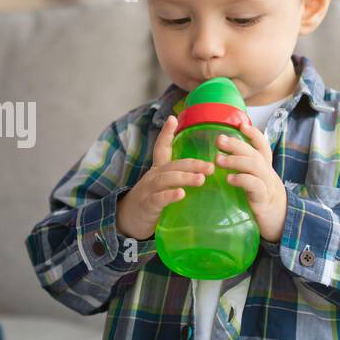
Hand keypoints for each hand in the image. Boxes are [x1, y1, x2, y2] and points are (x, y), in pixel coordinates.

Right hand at [116, 115, 214, 240]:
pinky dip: (170, 195)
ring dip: (185, 177)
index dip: (166, 133)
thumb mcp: (162, 186)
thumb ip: (178, 178)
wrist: (127, 221)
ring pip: (166, 179)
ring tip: (201, 179)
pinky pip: (158, 199)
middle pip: (172, 165)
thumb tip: (204, 173)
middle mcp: (153, 176)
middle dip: (192, 164)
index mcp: (158, 170)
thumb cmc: (151, 201)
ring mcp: (148, 190)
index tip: (173, 119)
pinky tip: (181, 194)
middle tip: (211, 166)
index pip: (161, 148)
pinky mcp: (147, 205)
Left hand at [215, 122, 286, 242]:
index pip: (262, 147)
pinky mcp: (264, 200)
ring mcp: (268, 186)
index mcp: (265, 170)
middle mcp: (267, 174)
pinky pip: (255, 186)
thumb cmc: (262, 205)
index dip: (254, 135)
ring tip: (218, 159)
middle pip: (254, 153)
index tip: (240, 125)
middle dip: (237, 144)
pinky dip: (242, 180)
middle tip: (219, 140)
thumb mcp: (254, 186)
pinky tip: (229, 179)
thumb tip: (222, 162)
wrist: (281, 227)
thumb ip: (244, 174)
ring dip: (235, 160)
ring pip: (255, 166)